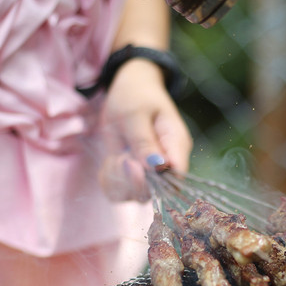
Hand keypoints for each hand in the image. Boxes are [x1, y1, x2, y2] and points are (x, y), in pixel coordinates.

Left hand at [97, 59, 192, 202]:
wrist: (129, 90)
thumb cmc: (136, 96)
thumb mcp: (135, 113)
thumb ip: (144, 141)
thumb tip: (157, 167)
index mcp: (176, 146)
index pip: (175, 179)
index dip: (153, 180)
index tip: (130, 161)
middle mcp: (167, 165)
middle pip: (153, 193)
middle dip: (128, 178)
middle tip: (120, 155)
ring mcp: (150, 174)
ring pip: (132, 195)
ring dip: (116, 178)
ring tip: (116, 154)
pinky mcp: (134, 178)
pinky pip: (119, 193)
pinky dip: (109, 180)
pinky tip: (111, 161)